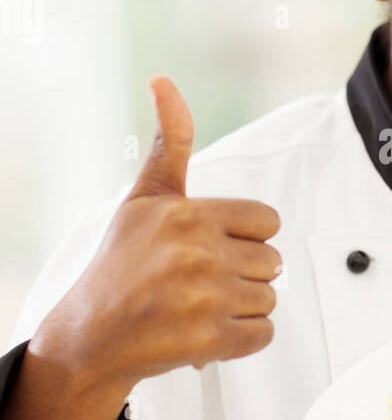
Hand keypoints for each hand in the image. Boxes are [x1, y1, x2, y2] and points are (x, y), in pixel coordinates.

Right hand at [30, 76, 282, 397]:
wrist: (91, 333)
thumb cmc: (122, 262)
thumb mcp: (144, 196)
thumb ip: (170, 142)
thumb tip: (164, 80)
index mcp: (189, 214)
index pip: (267, 221)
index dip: (244, 236)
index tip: (213, 246)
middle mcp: (199, 253)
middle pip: (272, 261)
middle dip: (244, 272)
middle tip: (202, 281)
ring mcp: (206, 298)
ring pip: (269, 298)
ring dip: (242, 306)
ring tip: (200, 305)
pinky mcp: (210, 339)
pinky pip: (263, 334)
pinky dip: (242, 338)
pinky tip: (207, 329)